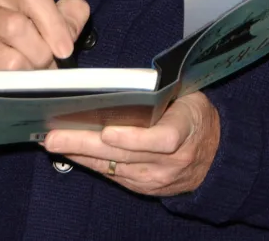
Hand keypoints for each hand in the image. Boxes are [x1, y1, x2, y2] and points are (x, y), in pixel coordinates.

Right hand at [0, 0, 89, 108]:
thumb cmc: (18, 42)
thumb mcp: (46, 23)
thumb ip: (67, 16)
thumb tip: (77, 13)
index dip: (54, 23)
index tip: (66, 49)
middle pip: (17, 26)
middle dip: (41, 52)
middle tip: (47, 65)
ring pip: (9, 60)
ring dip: (29, 73)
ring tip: (32, 76)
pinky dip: (13, 88)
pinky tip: (14, 85)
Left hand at [44, 91, 219, 196]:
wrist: (215, 155)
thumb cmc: (195, 115)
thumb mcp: (189, 95)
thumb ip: (164, 90)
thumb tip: (131, 80)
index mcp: (186, 130)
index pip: (161, 140)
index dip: (133, 138)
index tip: (107, 132)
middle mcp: (170, 161)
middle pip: (125, 155)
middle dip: (85, 145)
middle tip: (54, 137)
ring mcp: (156, 178)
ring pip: (113, 167)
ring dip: (81, 155)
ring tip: (53, 142)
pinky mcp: (145, 187)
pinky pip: (113, 175)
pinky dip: (91, 163)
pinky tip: (71, 152)